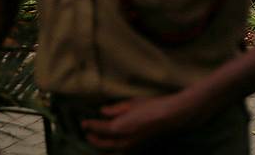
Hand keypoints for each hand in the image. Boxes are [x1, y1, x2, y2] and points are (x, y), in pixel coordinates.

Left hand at [81, 94, 197, 150]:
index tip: (83, 122)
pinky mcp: (138, 146)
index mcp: (119, 128)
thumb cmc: (152, 105)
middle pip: (102, 144)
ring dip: (102, 145)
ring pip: (111, 150)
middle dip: (93, 139)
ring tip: (97, 138)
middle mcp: (123, 141)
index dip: (89, 125)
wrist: (171, 116)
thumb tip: (103, 112)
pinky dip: (112, 148)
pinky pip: (120, 150)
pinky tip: (112, 142)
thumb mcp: (132, 103)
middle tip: (87, 131)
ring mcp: (131, 146)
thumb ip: (115, 109)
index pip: (99, 128)